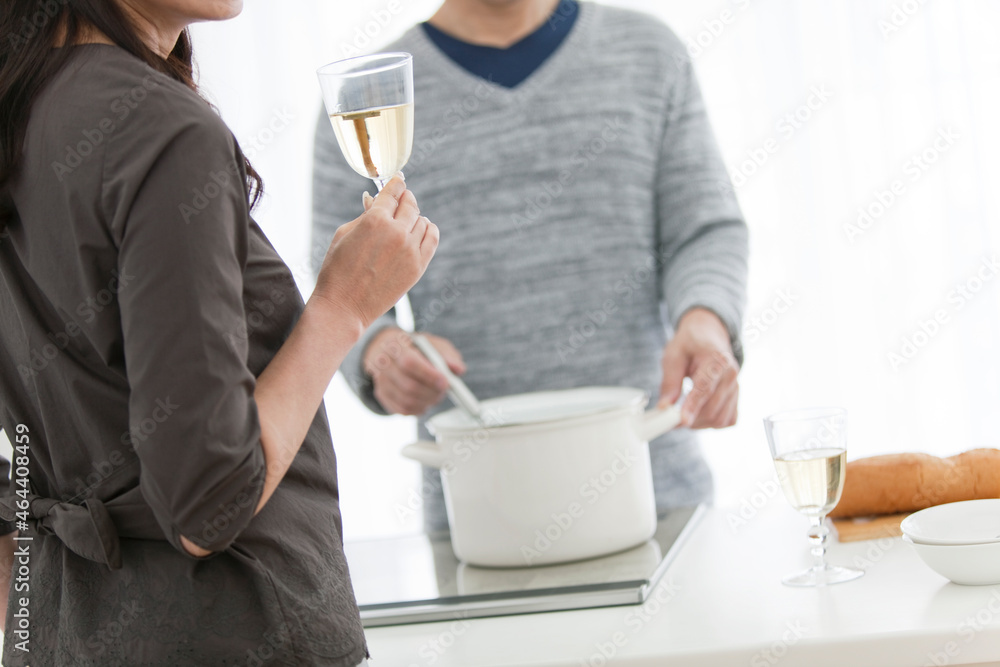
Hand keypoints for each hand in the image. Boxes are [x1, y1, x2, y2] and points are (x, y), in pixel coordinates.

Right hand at [312, 175, 438, 328]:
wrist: (344, 307)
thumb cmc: (337, 270)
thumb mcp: (343, 234)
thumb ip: (364, 214)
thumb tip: (375, 199)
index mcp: (374, 220)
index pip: (393, 192)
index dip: (396, 183)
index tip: (399, 180)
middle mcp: (396, 232)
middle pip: (410, 204)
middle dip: (405, 199)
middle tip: (402, 199)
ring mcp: (410, 250)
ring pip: (422, 220)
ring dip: (415, 217)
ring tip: (407, 221)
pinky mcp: (418, 267)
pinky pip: (432, 238)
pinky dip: (429, 230)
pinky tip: (422, 229)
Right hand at [363, 328, 466, 414]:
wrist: (388, 348)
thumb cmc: (415, 346)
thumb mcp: (432, 343)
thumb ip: (447, 354)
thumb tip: (458, 369)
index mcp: (396, 346)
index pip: (410, 363)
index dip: (429, 375)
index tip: (445, 382)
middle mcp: (383, 364)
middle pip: (408, 385)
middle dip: (431, 392)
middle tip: (444, 391)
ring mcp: (380, 381)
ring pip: (406, 401)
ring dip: (427, 402)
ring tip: (436, 395)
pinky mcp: (382, 395)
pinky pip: (402, 410)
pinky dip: (418, 409)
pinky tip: (425, 402)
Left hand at [658, 308, 739, 427]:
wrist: (709, 336)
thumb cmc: (690, 344)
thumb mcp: (673, 355)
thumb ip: (669, 381)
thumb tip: (665, 407)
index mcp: (716, 359)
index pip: (705, 388)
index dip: (693, 406)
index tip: (682, 421)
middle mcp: (731, 374)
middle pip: (712, 408)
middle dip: (690, 419)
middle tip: (670, 419)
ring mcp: (736, 387)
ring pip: (719, 419)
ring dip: (699, 423)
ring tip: (683, 413)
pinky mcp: (736, 398)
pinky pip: (727, 420)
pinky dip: (711, 423)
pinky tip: (699, 413)